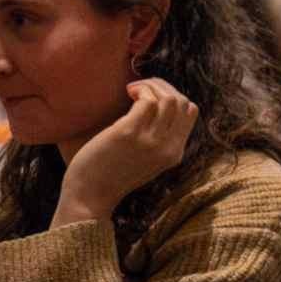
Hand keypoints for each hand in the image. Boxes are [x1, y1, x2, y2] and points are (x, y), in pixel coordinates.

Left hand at [53, 79, 198, 226]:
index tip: (153, 96)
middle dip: (163, 86)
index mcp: (174, 154)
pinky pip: (147, 100)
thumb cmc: (112, 174)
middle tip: (141, 89)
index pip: (190, 112)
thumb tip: (158, 104)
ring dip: (151, 86)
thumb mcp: (146, 160)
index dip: (173, 96)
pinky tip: (127, 93)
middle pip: (182, 102)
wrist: (90, 196)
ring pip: (168, 98)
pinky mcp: (130, 133)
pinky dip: (140, 90)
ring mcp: (151, 141)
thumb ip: (158, 139)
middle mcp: (168, 148)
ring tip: (133, 90)